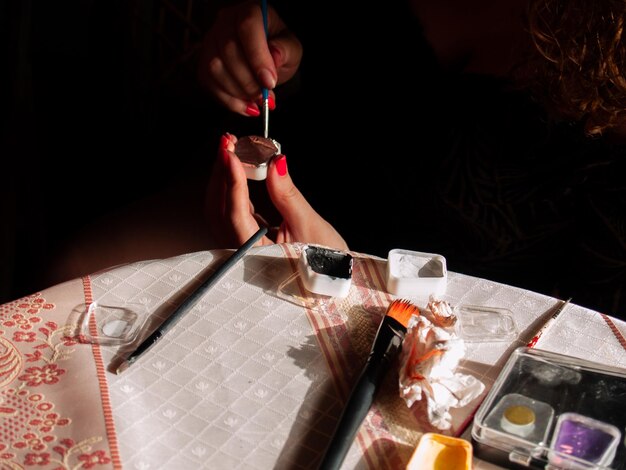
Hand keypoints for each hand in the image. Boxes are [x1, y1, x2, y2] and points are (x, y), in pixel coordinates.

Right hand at [198, 1, 302, 115]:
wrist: (264, 58)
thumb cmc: (278, 48)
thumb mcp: (291, 47)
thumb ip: (286, 50)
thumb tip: (275, 56)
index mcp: (250, 11)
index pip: (248, 28)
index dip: (257, 58)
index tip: (269, 82)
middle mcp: (225, 23)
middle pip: (228, 51)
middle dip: (249, 81)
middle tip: (265, 97)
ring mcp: (211, 42)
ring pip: (215, 69)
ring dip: (238, 92)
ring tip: (257, 101)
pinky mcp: (204, 63)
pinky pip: (209, 84)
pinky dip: (228, 101)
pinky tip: (245, 105)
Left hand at [206, 134, 347, 250]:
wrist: (332, 278)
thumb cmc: (325, 261)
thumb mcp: (309, 225)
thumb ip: (287, 194)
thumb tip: (276, 162)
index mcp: (256, 255)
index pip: (234, 213)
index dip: (232, 181)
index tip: (231, 153)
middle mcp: (242, 252)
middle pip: (218, 209)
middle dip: (221, 173)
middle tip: (228, 142)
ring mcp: (241, 245)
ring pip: (220, 209)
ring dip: (223, 178)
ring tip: (231, 149)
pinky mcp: (247, 238)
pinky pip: (230, 210)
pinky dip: (232, 187)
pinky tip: (239, 168)